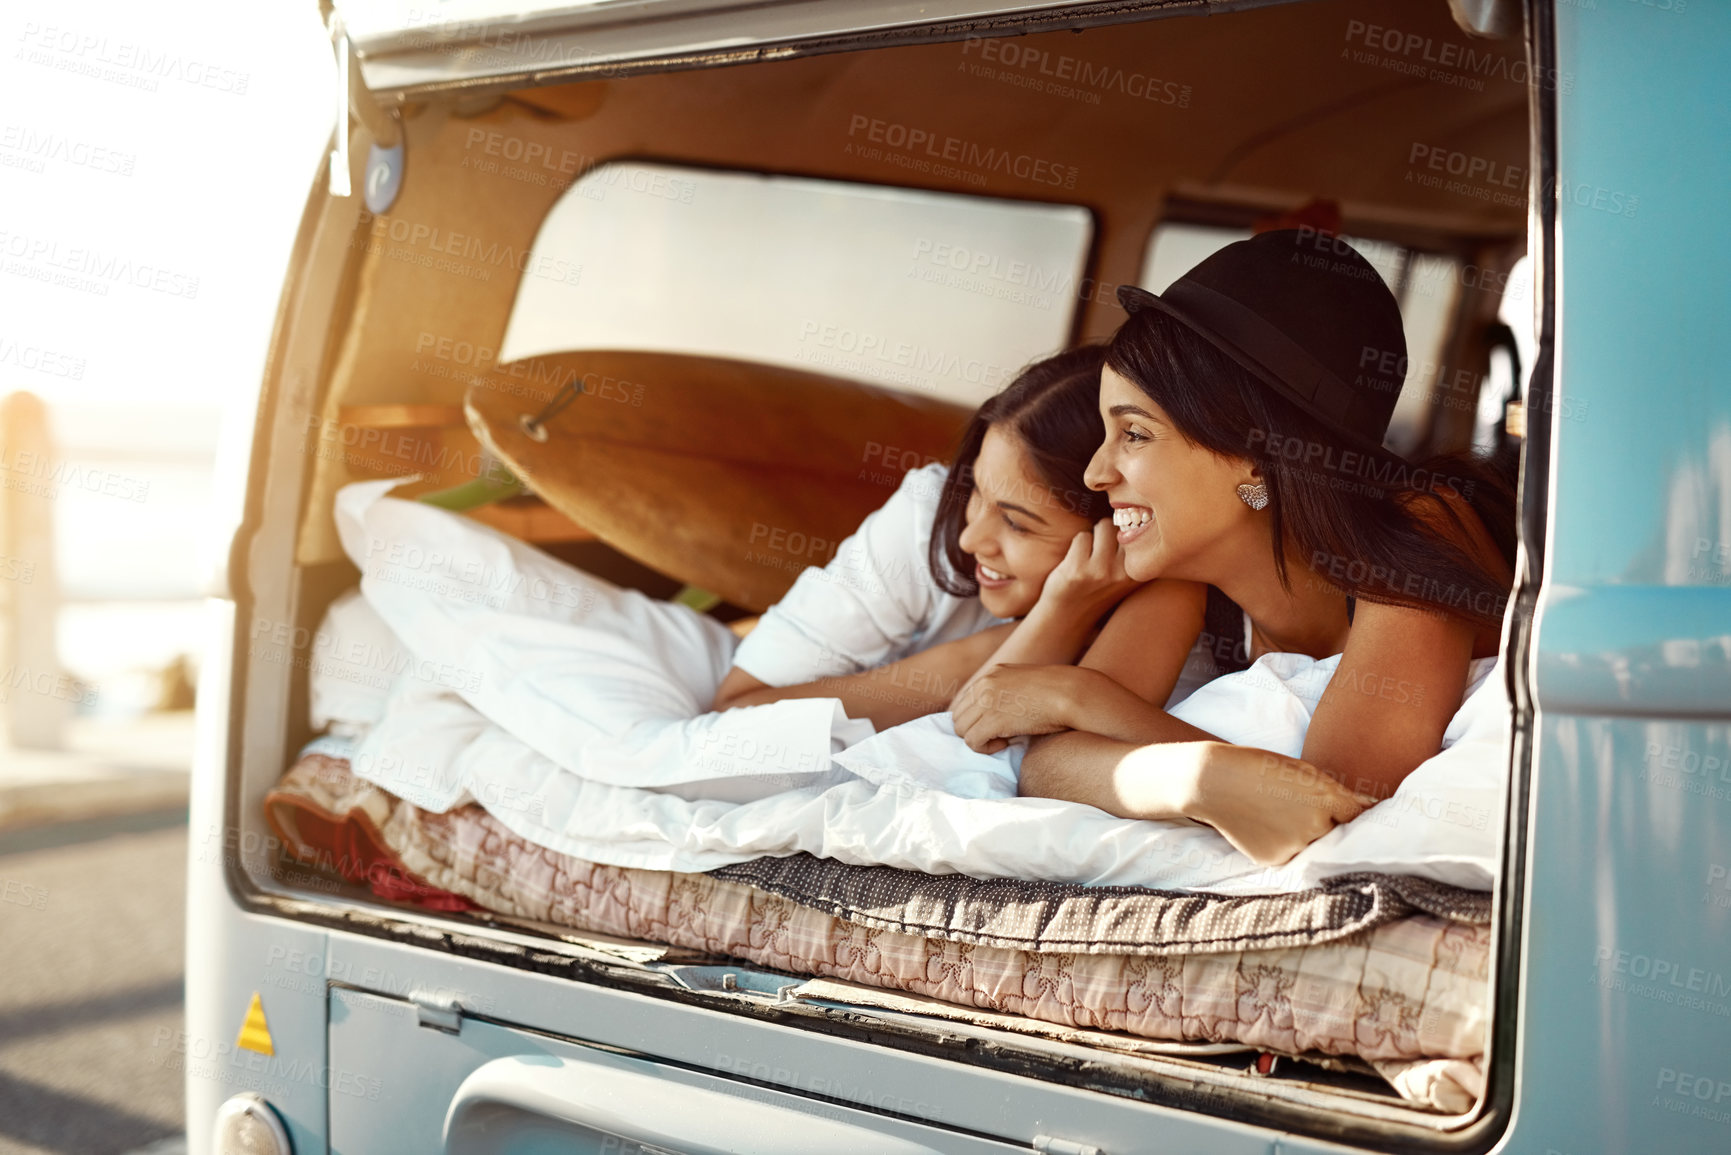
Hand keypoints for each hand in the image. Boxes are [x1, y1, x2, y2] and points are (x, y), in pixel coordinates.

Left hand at [952, 664, 1088, 753]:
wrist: (1071, 694)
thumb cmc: (1057, 693)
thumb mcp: (1025, 683)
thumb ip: (1006, 692)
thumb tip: (996, 713)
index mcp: (992, 673)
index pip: (963, 700)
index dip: (973, 718)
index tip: (990, 726)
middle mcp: (985, 684)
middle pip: (958, 715)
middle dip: (973, 729)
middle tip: (996, 735)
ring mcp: (986, 701)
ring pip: (961, 729)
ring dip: (979, 739)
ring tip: (1002, 739)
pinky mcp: (992, 720)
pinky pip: (972, 741)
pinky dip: (985, 748)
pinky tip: (1004, 744)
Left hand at [1037, 520, 1141, 618]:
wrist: (1069, 615)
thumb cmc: (1098, 587)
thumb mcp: (1125, 572)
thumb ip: (1134, 547)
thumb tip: (1138, 507)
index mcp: (1140, 572)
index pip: (1141, 529)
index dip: (1128, 528)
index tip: (1119, 543)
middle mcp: (1124, 572)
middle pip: (1122, 524)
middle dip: (1110, 532)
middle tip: (1102, 553)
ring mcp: (1101, 572)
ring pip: (1103, 526)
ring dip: (1094, 536)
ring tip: (1090, 556)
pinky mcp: (1077, 570)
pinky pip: (1082, 536)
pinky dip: (1077, 545)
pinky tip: (1076, 563)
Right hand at [1165, 742, 1369, 865]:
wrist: (1213, 782)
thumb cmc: (1260, 768)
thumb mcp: (1303, 772)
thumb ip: (1339, 793)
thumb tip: (1373, 808)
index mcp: (1326, 800)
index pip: (1359, 816)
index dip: (1357, 814)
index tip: (1358, 815)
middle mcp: (1315, 827)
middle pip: (1337, 834)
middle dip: (1328, 824)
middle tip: (1299, 807)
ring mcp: (1294, 847)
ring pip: (1314, 847)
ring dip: (1307, 836)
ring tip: (1280, 815)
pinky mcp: (1275, 860)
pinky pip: (1293, 856)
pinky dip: (1286, 845)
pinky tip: (1267, 827)